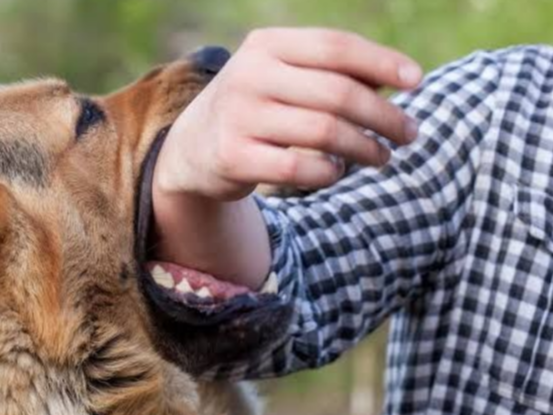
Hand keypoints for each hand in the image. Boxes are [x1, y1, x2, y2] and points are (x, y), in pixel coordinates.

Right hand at [152, 28, 422, 287]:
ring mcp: (239, 117)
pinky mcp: (233, 157)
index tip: (417, 82)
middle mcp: (249, 76)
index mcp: (266, 45)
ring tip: (382, 157)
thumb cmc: (258, 106)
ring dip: (365, 148)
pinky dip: (329, 173)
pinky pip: (301, 168)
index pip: (335, 47)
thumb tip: (402, 79)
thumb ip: (333, 72)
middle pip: (337, 93)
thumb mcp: (284, 76)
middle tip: (409, 134)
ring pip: (324, 132)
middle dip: (384, 116)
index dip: (382, 62)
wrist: (192, 147)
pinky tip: (337, 172)